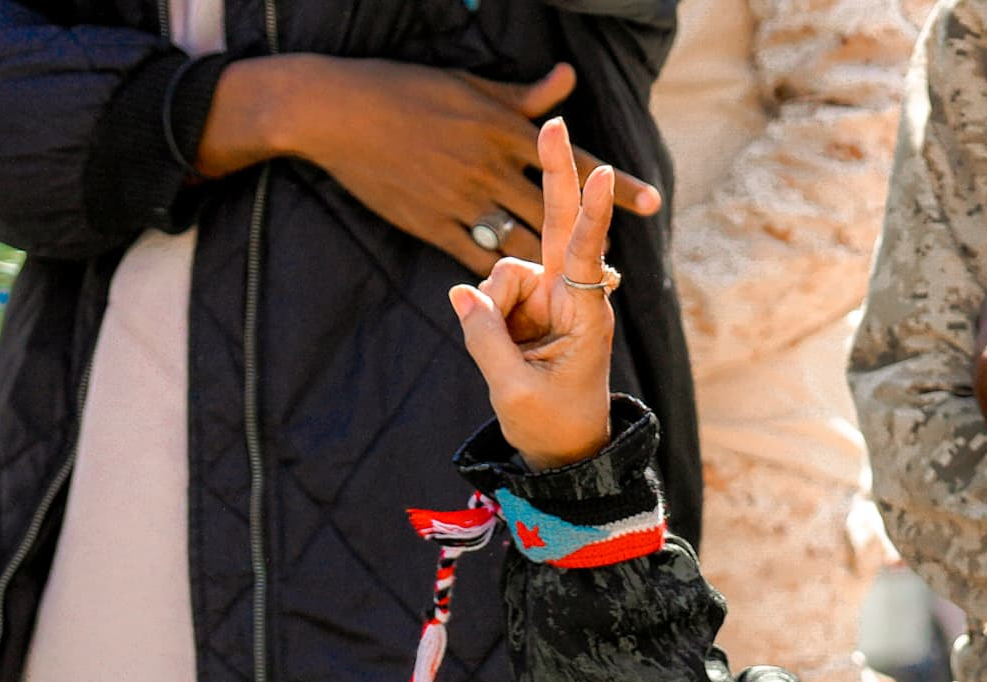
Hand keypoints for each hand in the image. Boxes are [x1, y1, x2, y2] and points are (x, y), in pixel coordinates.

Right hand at [200, 56, 660, 273]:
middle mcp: (488, 165)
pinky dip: (500, 277)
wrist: (335, 112)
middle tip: (625, 276)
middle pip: (556, 212)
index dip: (614, 183)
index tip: (651, 202)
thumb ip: (521, 95)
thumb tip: (568, 78)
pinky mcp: (432, 222)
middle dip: (593, 245)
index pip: (574, 160)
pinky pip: (474, 257)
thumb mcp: (468, 85)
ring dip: (550, 273)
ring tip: (580, 297)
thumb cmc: (403, 89)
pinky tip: (522, 295)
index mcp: (502, 128)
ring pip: (518, 243)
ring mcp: (460, 197)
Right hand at [451, 119, 617, 469]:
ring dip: (493, 309)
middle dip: (557, 175)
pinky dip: (486, 317)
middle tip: (552, 123)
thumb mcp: (514, 388)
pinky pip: (491, 294)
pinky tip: (503, 347)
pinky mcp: (528, 306)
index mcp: (585, 316)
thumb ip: (486, 337)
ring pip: (503, 273)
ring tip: (508, 357)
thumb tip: (462, 291)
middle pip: (559, 224)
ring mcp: (548, 298)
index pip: (586, 255)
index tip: (603, 175)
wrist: (562, 451)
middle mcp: (571, 297)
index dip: (591, 214)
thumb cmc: (552, 424)